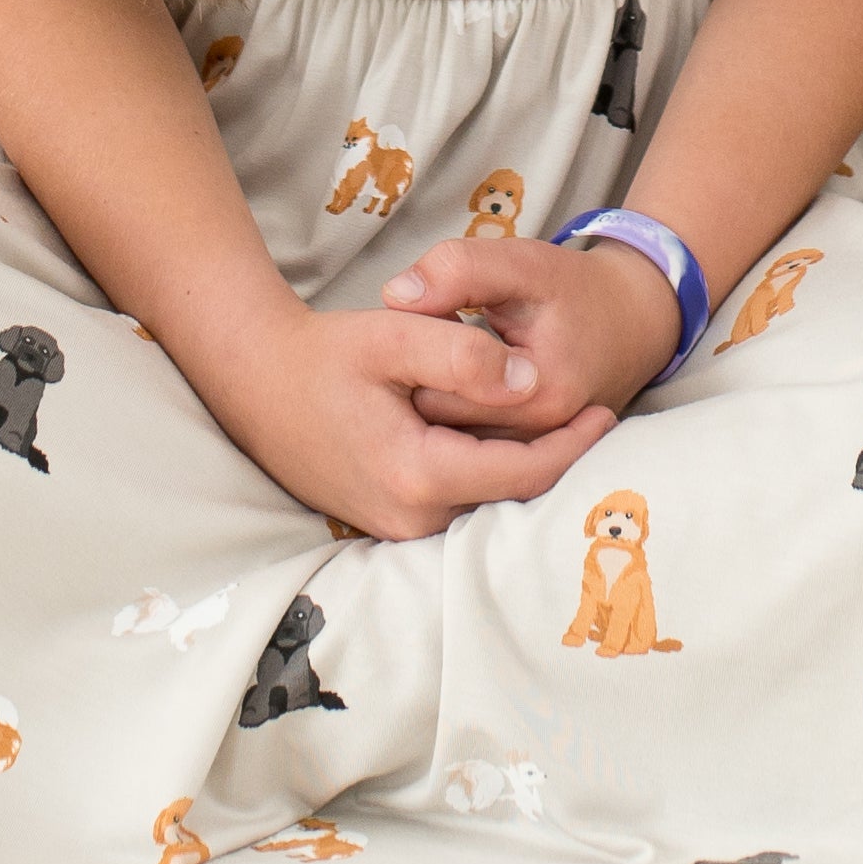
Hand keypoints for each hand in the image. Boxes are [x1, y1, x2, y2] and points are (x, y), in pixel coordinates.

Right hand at [201, 301, 618, 542]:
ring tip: (561, 424)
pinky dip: (485, 470)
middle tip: (597, 418)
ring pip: (482, 500)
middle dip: (554, 459)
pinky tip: (501, 435)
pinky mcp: (386, 519)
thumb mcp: (396, 337)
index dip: (572, 445)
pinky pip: (454, 500)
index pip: (522, 473)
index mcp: (416, 474)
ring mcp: (394, 526)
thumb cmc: (324, 354)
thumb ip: (465, 357)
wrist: (256, 383)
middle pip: (507, 495)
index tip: (606, 413)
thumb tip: (528, 382)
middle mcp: (408, 517)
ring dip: (520, 465)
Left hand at [380, 235, 683, 433]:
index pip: (435, 392)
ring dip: (436, 409)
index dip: (416, 355)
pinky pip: (471, 454)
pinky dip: (456, 424)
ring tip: (444, 367)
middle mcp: (539, 440)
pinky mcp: (533, 463)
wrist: (634, 320)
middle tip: (426, 346)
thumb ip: (459, 270)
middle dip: (421, 386)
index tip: (425, 324)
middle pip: (438, 428)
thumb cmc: (574, 289)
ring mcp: (538, 456)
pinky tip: (461, 389)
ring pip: (450, 447)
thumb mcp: (522, 262)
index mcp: (536, 393)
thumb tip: (395, 297)